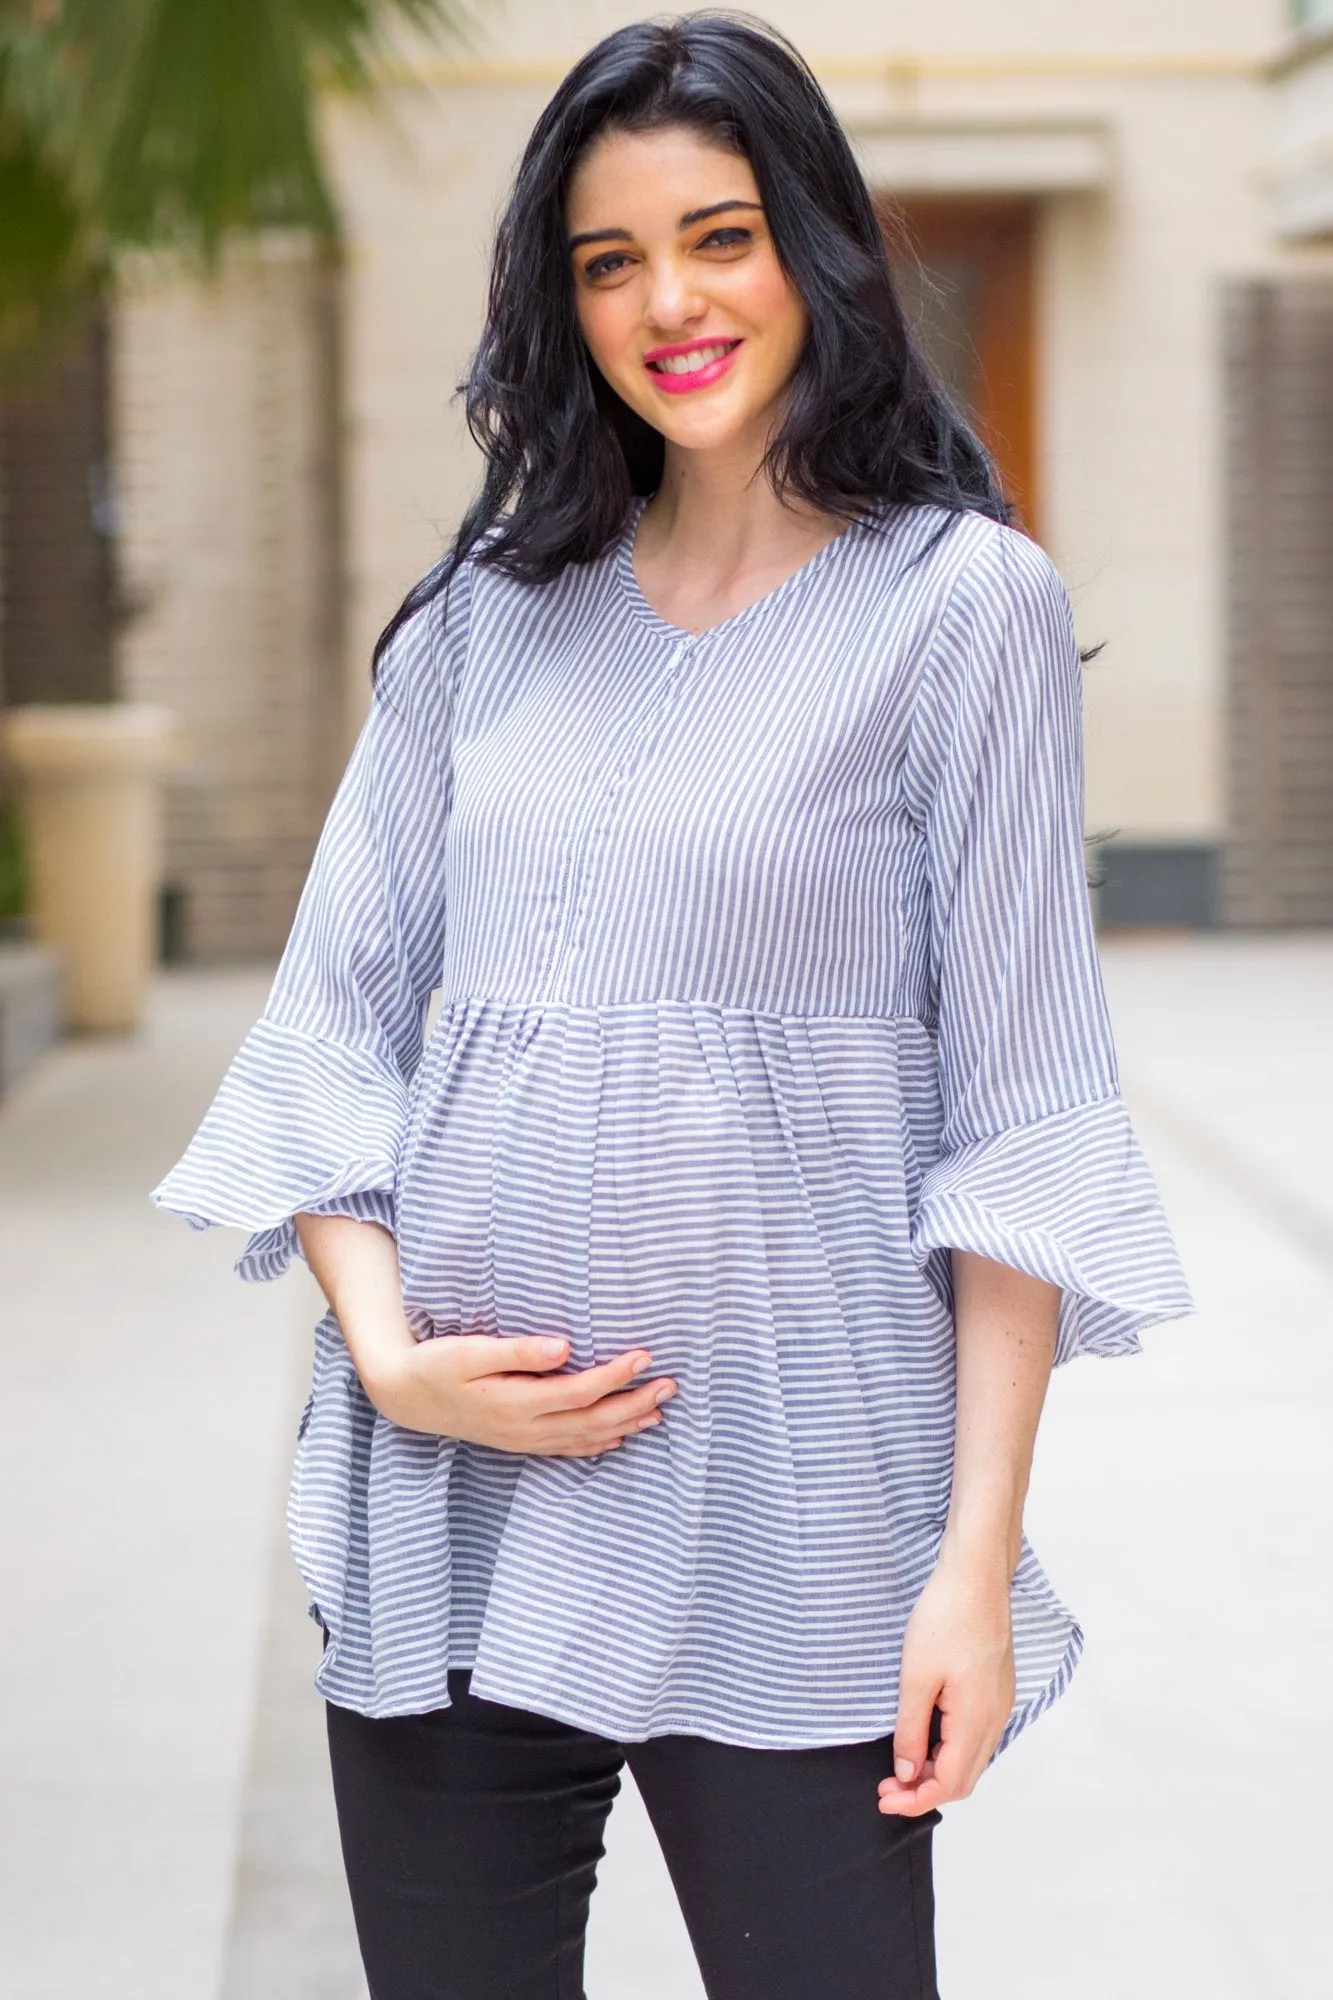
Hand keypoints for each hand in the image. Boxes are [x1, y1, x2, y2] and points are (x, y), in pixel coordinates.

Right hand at [367, 1332, 676, 1457]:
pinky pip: (567, 1448)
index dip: (616, 1376)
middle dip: (634, 1404)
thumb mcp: (469, 1351)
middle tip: (669, 1385)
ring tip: (658, 1412)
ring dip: (624, 1425)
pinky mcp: (519, 1440)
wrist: (406, 1396)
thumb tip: (564, 1347)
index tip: (645, 1356)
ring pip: (585, 1439)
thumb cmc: (436, 1365)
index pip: (580, 1392)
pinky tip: (616, 1438)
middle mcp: (525, 1428)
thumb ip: (517, 1352)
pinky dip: (597, 1444)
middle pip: (592, 1421)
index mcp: (516, 1403)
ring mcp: (523, 1439)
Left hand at [877, 1548, 1015, 1817]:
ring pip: (972, 1757)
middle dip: (925, 1789)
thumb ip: (911, 1729)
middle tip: (887, 1785)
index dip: (915, 1799)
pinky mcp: (996, 1687)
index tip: (884, 1799)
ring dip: (937, 1769)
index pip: (949, 1783)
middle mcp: (996, 1718)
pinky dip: (950, 1748)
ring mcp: (1000, 1703)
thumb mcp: (916, 1676)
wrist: (976, 1575)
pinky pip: (977, 1735)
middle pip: (964, 1778)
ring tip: (901, 1763)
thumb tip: (906, 1770)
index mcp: (977, 1720)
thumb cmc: (946, 1617)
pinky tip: (926, 1735)